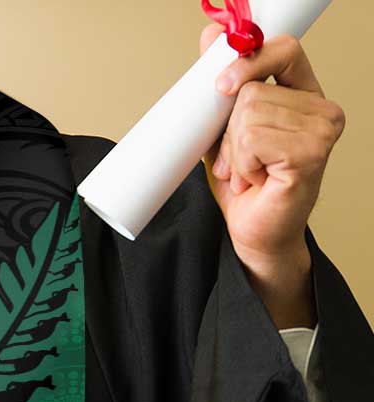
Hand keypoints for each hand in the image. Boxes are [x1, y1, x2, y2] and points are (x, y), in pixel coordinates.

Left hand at [200, 24, 344, 265]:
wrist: (254, 235)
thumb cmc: (244, 188)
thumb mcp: (224, 132)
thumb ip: (222, 87)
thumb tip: (210, 34)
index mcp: (303, 96)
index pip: (284, 50)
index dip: (250, 58)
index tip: (222, 85)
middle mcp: (321, 109)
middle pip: (252, 91)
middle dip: (229, 132)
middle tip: (238, 163)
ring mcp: (322, 129)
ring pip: (248, 116)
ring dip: (234, 154)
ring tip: (248, 175)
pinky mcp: (311, 152)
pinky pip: (252, 139)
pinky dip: (241, 164)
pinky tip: (256, 181)